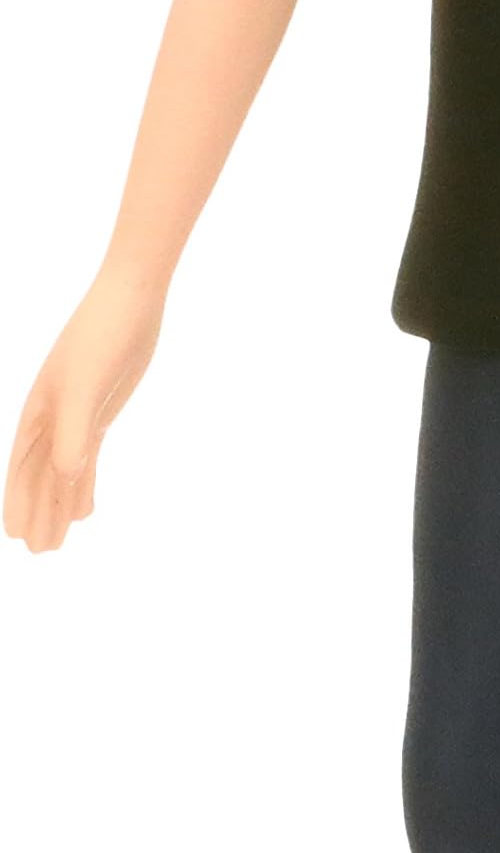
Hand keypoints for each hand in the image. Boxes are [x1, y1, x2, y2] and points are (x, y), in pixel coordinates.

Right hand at [3, 265, 166, 553]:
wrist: (131, 300)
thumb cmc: (102, 336)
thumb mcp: (85, 386)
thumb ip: (74, 431)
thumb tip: (64, 474)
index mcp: (39, 410)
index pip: (24, 467)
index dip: (18, 501)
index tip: (16, 536)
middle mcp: (52, 416)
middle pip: (40, 475)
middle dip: (39, 511)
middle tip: (40, 552)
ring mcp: (76, 414)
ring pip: (63, 470)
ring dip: (60, 504)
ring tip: (58, 542)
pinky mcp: (100, 410)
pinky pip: (86, 456)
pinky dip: (84, 483)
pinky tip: (85, 509)